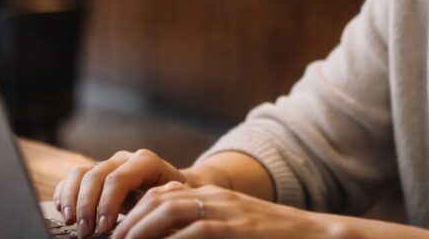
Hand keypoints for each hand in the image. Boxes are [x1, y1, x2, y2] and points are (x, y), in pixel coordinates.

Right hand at [52, 149, 188, 236]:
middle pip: (96, 176)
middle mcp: (124, 159)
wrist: (176, 186)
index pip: (119, 178)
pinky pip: (73, 177)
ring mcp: (108, 163)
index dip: (108, 204)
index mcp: (146, 162)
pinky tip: (63, 211)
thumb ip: (158, 204)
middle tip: (85, 232)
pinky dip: (64, 193)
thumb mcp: (172, 201)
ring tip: (71, 223)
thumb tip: (145, 220)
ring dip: (72, 199)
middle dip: (87, 206)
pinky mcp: (96, 172)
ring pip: (80, 173)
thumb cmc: (175, 198)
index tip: (105, 228)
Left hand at [111, 180, 340, 238]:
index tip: (115, 233)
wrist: (313, 235)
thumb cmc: (270, 238)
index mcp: (211, 196)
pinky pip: (192, 232)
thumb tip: (169, 236)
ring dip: (139, 230)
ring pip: (167, 211)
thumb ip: (201, 229)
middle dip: (128, 222)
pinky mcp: (232, 228)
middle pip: (157, 200)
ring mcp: (223, 211)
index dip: (133, 213)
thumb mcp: (233, 226)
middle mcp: (213, 197)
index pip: (160, 195)